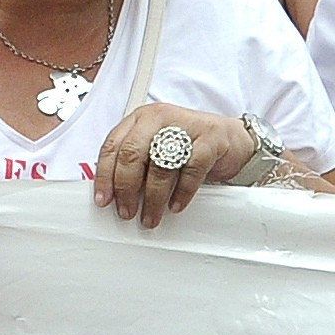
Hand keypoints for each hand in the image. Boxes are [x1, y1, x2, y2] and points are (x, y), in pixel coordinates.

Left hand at [91, 106, 240, 227]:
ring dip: (153, 198)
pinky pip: (190, 170)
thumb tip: (113, 192)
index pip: (113, 146)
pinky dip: (181, 193)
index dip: (105, 175)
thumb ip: (135, 163)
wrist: (231, 140)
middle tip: (127, 211)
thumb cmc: (189, 146)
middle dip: (126, 188)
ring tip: (151, 216)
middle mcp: (160, 118)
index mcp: (141, 119)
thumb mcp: (156, 148)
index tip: (103, 199)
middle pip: (132, 154)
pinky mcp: (209, 139)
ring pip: (160, 165)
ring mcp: (185, 126)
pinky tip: (176, 205)